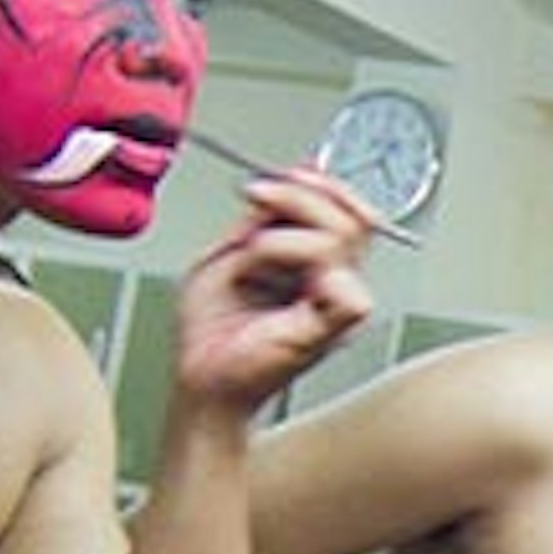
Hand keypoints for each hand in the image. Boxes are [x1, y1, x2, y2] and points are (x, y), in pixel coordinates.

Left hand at [174, 169, 378, 416]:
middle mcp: (336, 284)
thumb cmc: (213, 334)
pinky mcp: (331, 329)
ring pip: (341, 240)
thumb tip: (294, 176)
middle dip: (298, 195)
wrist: (201, 378)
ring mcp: (336, 306)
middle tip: (257, 197)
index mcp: (319, 267)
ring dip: (279, 236)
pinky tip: (266, 278)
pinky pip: (344, 286)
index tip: (279, 177)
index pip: (350, 212)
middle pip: (352, 217)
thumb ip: (264, 216)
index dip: (321, 185)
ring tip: (250, 259)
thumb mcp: (230, 251)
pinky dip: (295, 262)